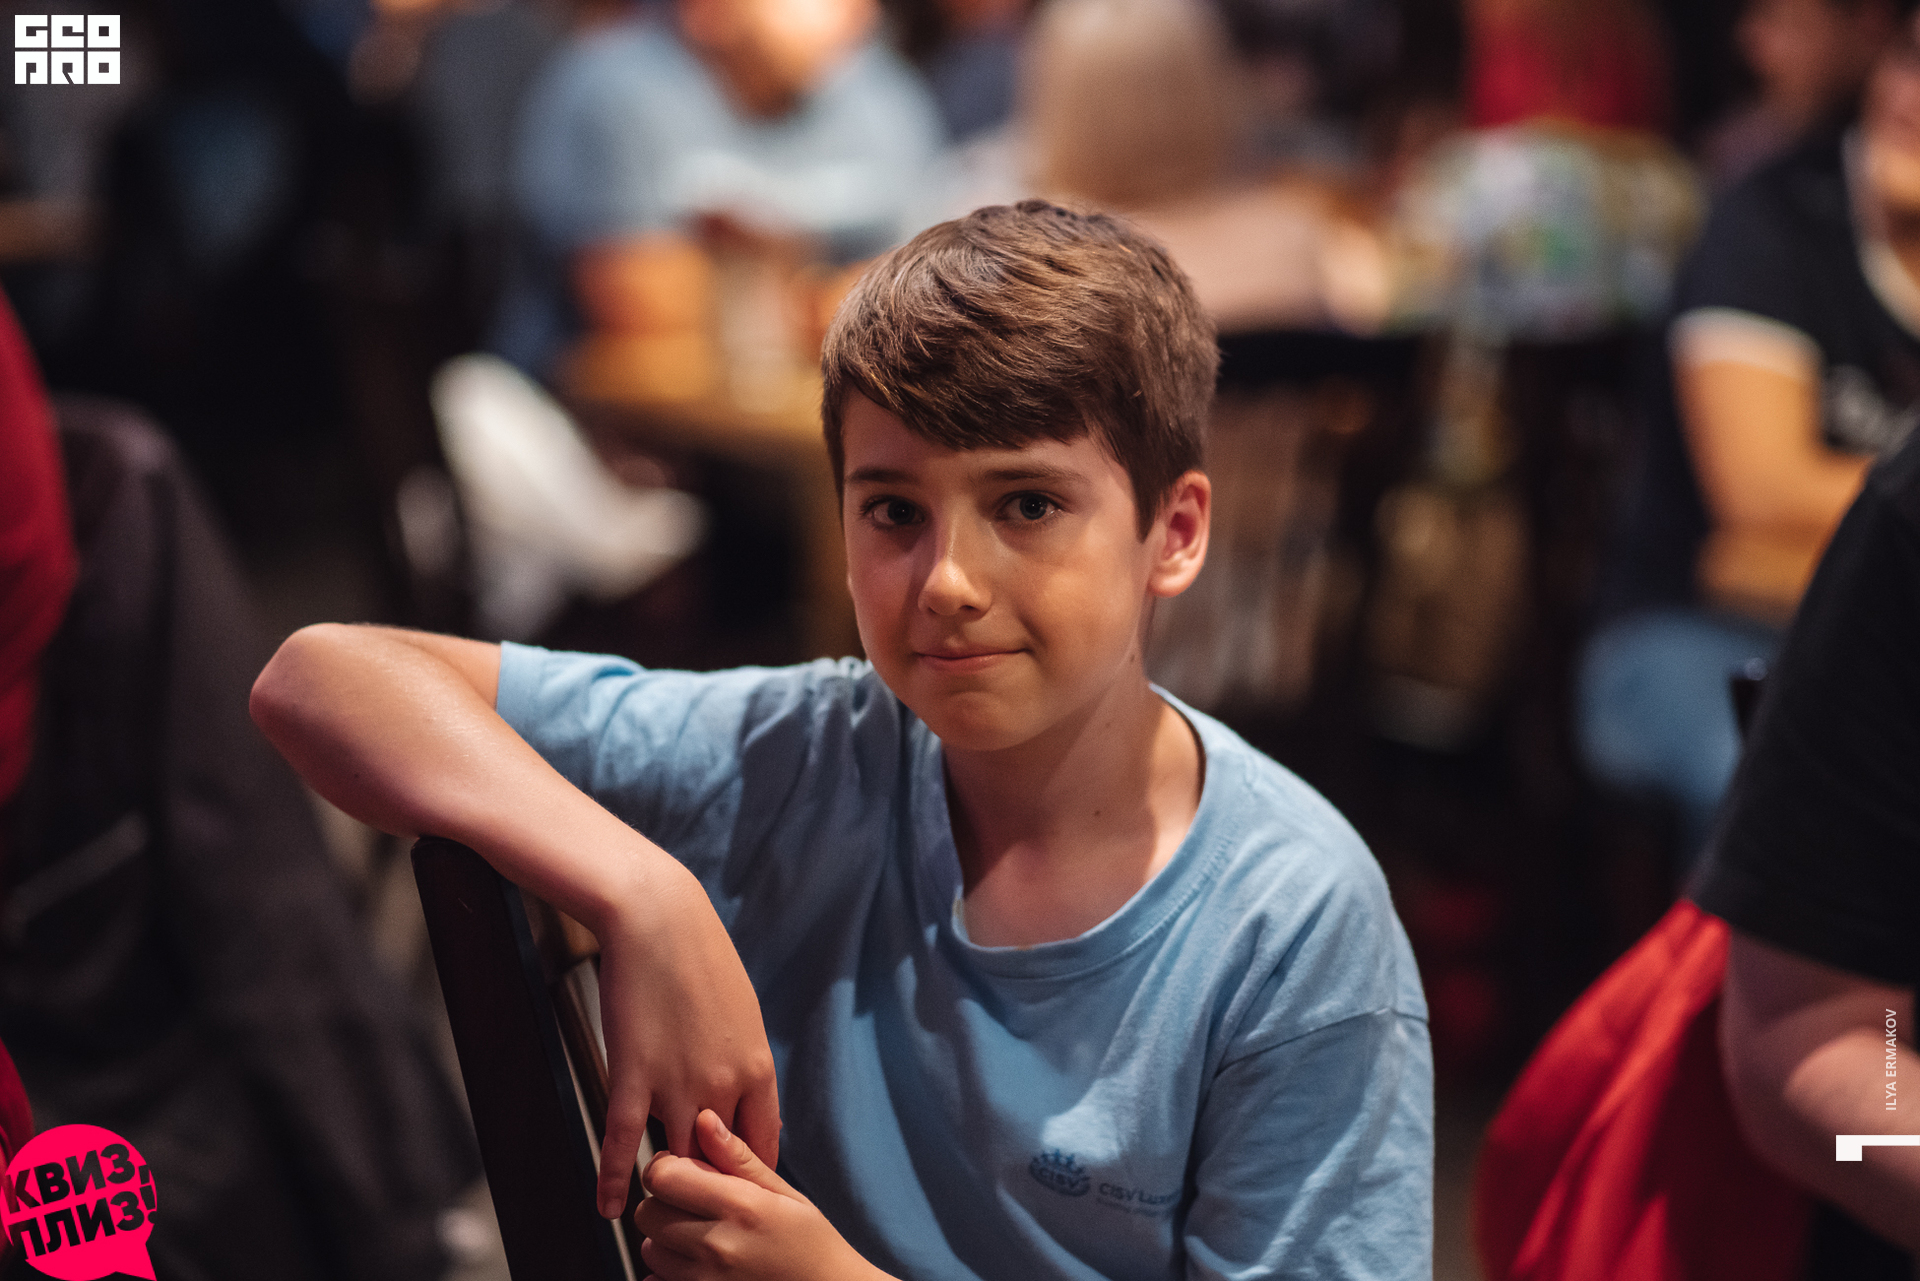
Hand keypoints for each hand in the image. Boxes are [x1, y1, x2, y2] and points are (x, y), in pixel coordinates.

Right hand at [594, 873, 780, 1217]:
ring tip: (657, 1210)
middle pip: (719, 1162)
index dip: (748, 1175)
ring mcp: (677, 1084)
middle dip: (709, 1188)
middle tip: (698, 1210)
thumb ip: (744, 1062)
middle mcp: (723, 1085)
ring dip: (665, 1185)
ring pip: (673, 1159)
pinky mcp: (632, 1075)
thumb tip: (748, 1098)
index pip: (761, 1146)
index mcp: (757, 1068)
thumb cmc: (701, 957)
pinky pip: (622, 1143)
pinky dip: (613, 1180)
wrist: (659, 918)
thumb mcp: (743, 1013)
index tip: (738, 1190)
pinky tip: (607, 1207)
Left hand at [634, 1110, 889, 1280]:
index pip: (663, 1176)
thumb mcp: (784, 1192)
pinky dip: (669, 1271)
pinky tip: (700, 1264)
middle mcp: (718, 1245)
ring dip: (665, 1239)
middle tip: (692, 1203)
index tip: (685, 1169)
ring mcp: (707, 1280)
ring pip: (649, 1249)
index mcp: (740, 1206)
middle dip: (664, 1202)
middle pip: (647, 1212)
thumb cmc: (812, 1242)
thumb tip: (705, 1118)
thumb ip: (738, 1157)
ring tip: (699, 1235)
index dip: (667, 1166)